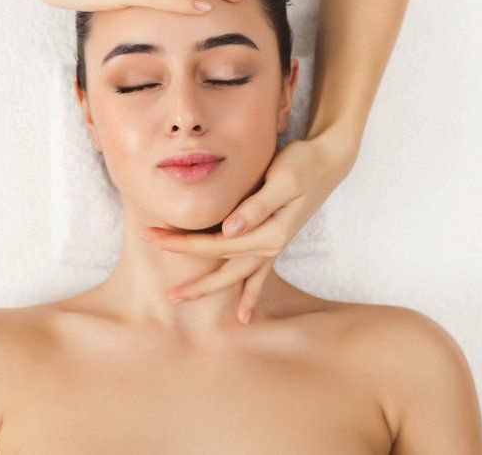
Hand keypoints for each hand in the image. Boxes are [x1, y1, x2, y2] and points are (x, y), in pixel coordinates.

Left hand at [141, 137, 357, 324]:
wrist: (328, 163)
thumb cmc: (303, 165)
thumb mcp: (282, 179)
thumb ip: (256, 206)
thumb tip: (229, 229)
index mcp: (269, 233)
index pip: (215, 245)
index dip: (182, 244)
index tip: (153, 238)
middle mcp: (271, 246)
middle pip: (221, 267)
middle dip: (192, 281)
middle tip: (165, 294)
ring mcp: (274, 247)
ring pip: (235, 276)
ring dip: (209, 288)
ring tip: (181, 299)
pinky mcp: (275, 241)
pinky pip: (259, 276)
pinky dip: (250, 295)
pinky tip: (243, 317)